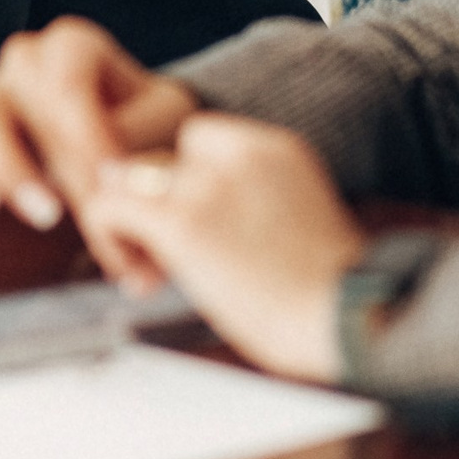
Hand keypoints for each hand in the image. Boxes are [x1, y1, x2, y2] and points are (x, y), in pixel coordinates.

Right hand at [0, 17, 196, 270]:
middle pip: (14, 86)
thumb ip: (146, 152)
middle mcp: (26, 60)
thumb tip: (117, 189)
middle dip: (50, 146)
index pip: (69, 81)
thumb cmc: (154, 130)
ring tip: (42, 215)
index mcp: (75, 46)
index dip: (88, 133)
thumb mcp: (168, 128)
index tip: (113, 181)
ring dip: (2, 166)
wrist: (134, 152)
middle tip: (72, 209)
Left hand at [78, 114, 365, 383]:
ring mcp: (207, 184)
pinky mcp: (181, 221)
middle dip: (156, 197)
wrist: (350, 320)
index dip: (186, 176)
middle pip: (163, 153)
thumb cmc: (334, 295)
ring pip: (131, 175)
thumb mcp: (302, 216)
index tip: (192, 218)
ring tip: (141, 256)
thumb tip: (205, 215)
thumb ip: (256, 198)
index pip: (201, 137)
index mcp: (275, 147)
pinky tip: (127, 265)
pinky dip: (108, 231)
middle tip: (158, 243)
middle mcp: (238, 154)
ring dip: (131, 214)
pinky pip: (110, 205)